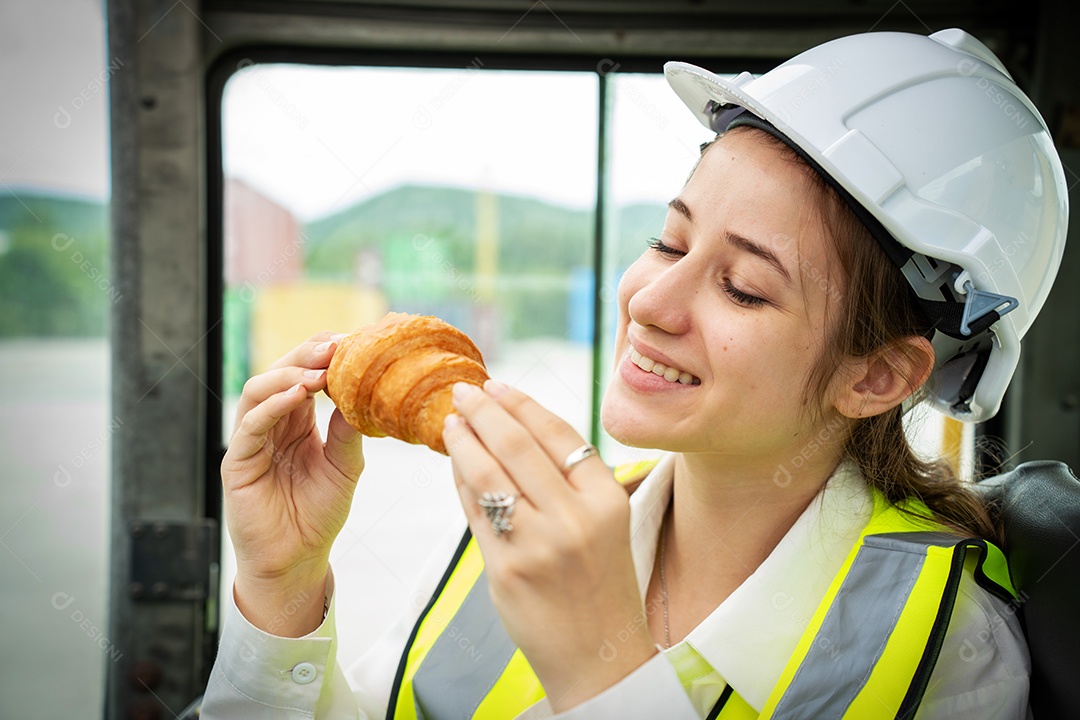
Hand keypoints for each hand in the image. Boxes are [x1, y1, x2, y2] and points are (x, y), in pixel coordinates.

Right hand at [222, 332, 364, 634]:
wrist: (297, 559)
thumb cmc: (319, 513)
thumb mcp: (345, 466)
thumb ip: (348, 430)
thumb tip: (363, 392)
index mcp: (297, 420)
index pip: (305, 375)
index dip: (325, 358)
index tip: (353, 344)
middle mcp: (271, 423)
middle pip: (280, 373)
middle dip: (307, 356)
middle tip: (335, 346)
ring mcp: (252, 440)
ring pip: (259, 390)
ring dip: (289, 375)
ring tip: (320, 373)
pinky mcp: (238, 461)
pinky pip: (250, 424)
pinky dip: (273, 405)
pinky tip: (299, 396)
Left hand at [443, 380, 656, 711]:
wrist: (598, 656)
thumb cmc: (600, 583)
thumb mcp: (606, 524)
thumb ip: (571, 482)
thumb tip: (515, 429)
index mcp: (607, 499)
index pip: (558, 433)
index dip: (522, 403)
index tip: (498, 385)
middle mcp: (575, 517)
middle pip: (518, 445)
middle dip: (485, 410)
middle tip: (463, 390)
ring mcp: (538, 544)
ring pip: (488, 473)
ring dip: (464, 440)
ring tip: (450, 420)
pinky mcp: (506, 569)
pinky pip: (475, 512)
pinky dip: (460, 481)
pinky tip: (453, 464)